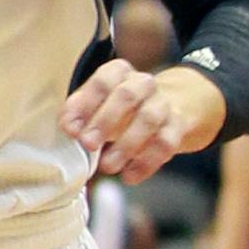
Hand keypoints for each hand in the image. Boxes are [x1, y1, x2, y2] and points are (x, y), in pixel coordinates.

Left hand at [60, 61, 219, 182]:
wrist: (167, 109)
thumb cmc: (119, 108)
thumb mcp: (96, 104)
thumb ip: (77, 113)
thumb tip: (69, 128)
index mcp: (118, 72)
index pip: (102, 81)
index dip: (85, 104)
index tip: (71, 129)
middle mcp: (143, 83)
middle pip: (126, 95)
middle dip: (104, 121)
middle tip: (88, 144)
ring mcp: (164, 103)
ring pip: (149, 119)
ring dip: (126, 145)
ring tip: (107, 166)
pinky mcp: (178, 125)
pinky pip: (166, 143)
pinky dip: (146, 162)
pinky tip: (129, 176)